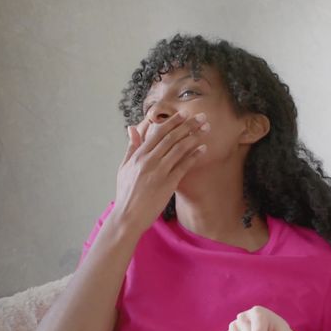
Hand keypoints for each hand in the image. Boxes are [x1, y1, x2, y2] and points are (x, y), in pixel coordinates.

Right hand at [112, 112, 209, 233]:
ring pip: (179, 149)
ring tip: (206, 129)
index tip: (184, 114)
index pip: (158, 133)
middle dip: (188, 125)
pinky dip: (194, 156)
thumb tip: (131, 128)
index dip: (173, 122)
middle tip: (201, 116)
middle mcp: (148, 161)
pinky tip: (203, 149)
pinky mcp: (167, 184)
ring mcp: (158, 172)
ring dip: (194, 136)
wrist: (128, 216)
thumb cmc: (126, 192)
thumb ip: (131, 147)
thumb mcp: (124, 167)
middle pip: (172, 137)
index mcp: (138, 155)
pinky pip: (183, 166)